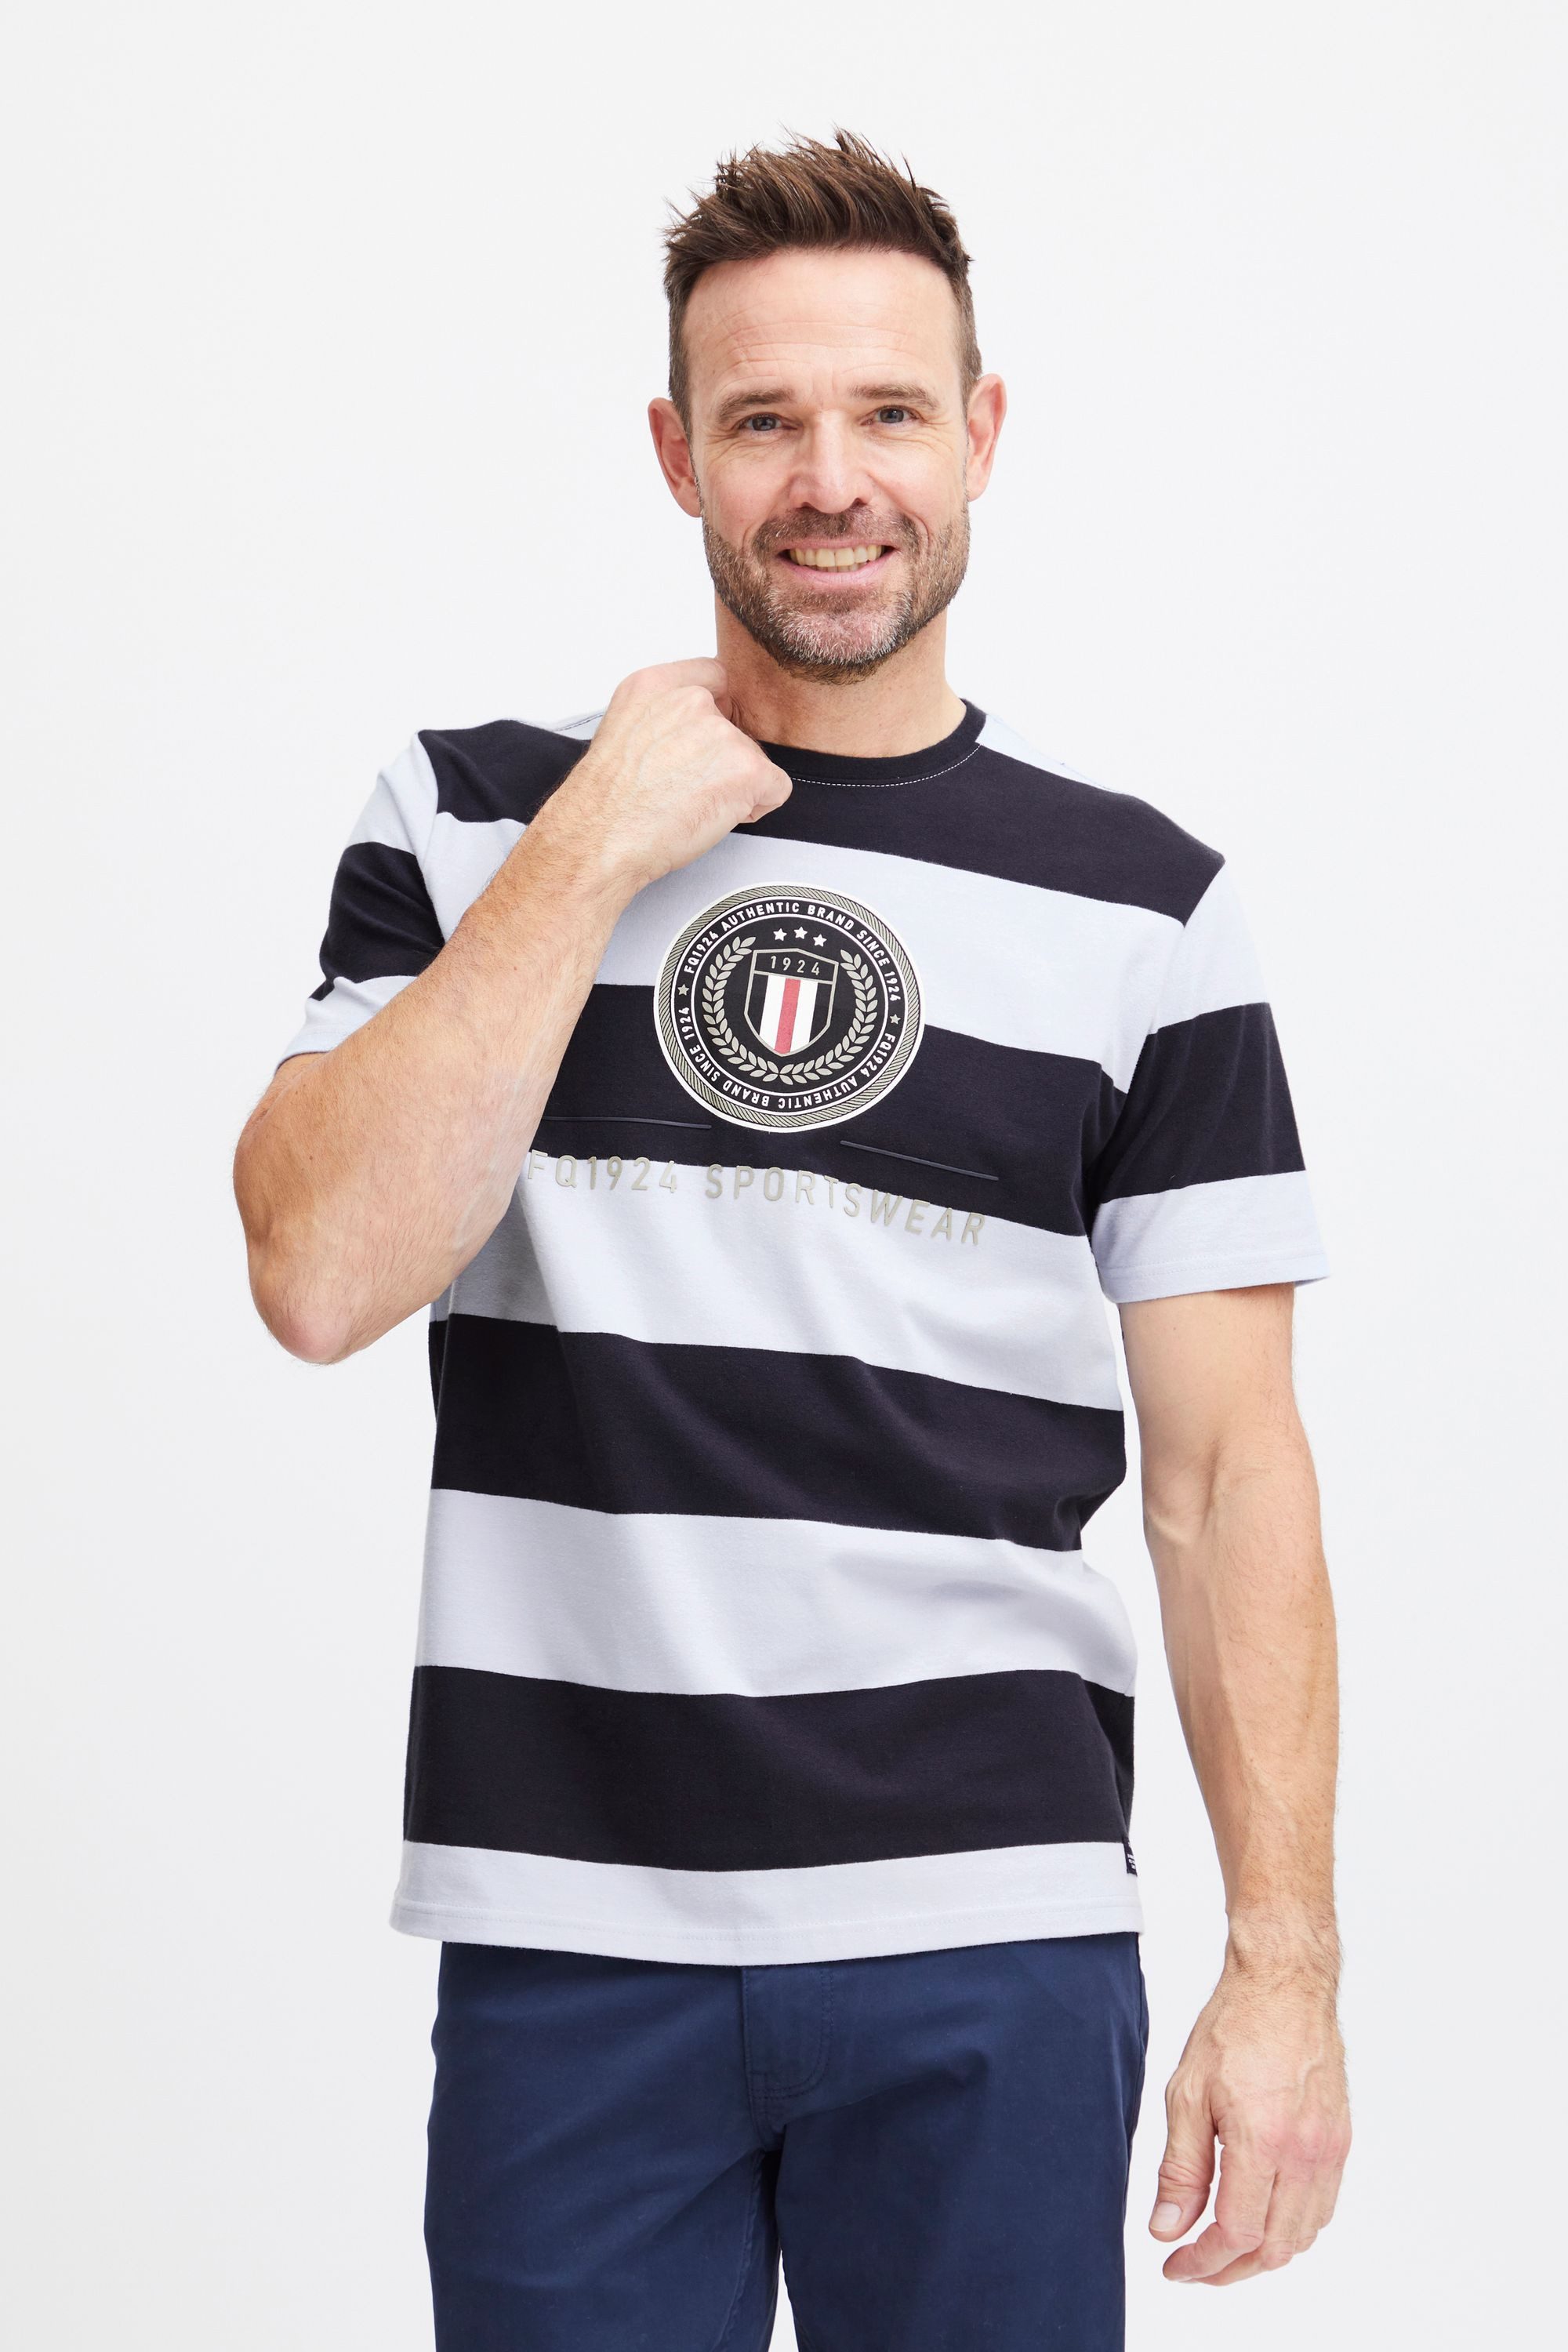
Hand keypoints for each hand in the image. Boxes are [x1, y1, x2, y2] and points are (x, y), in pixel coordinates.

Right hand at [536, 658, 792, 896]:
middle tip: (686, 787)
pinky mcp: (746, 767)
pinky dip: (755, 808)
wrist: (600, 837)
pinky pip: (775, 787)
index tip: (701, 743)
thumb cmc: (606, 803)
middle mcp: (691, 700)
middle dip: (722, 759)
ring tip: (692, 805)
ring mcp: (722, 732)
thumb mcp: (623, 734)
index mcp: (655, 685)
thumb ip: (663, 718)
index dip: (716, 715)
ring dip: (734, 786)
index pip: (714, 678)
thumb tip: (692, 736)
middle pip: (736, 723)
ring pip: (753, 758)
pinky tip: (715, 816)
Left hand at [1150, 1951, 1349, 2284]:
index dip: (1203, 2262)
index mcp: (1263, 2141)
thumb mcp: (1187, 2095)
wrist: (1284, 1985)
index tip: (1175, 2266)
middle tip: (1194, 2265)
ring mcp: (1330, 2150)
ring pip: (1303, 2235)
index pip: (1236, 2233)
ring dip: (1263, 2253)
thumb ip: (1180, 2169)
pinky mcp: (1341, 2141)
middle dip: (1230, 2269)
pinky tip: (1261, 2215)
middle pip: (1274, 2248)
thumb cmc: (1234, 2027)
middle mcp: (1306, 2154)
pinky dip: (1291, 2227)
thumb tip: (1168, 2229)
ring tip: (1222, 2246)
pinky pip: (1321, 2207)